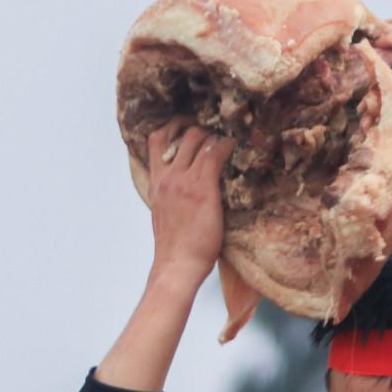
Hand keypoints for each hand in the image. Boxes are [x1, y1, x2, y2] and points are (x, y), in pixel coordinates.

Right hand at [145, 120, 235, 279]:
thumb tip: (184, 190)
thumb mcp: (165, 213)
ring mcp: (183, 180)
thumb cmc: (176, 247)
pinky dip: (227, 145)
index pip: (156, 139)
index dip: (174, 126)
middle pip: (181, 133)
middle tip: (218, 130)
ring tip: (230, 137)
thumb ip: (171, 195)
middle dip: (201, 126)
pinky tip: (236, 146)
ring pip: (198, 138)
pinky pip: (216, 154)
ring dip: (216, 134)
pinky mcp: (202, 188)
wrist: (178, 265)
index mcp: (155, 182)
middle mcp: (166, 176)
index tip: (191, 126)